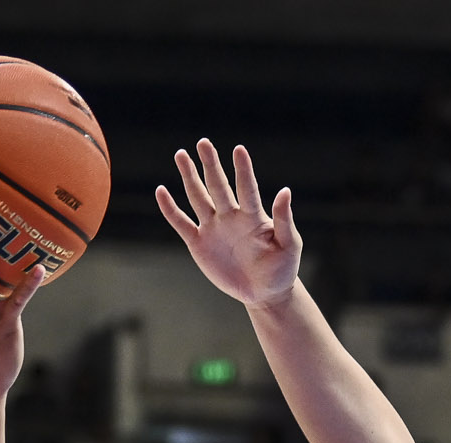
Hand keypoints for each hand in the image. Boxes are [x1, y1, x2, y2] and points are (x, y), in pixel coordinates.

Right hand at [157, 139, 300, 310]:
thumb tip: (285, 191)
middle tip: (203, 142)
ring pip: (198, 197)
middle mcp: (230, 216)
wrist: (265, 293)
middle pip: (218, 185)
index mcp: (252, 216)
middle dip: (210, 165)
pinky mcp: (199, 244)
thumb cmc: (282, 268)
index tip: (239, 150)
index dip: (243, 170)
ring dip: (189, 177)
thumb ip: (284, 219)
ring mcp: (213, 228)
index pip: (246, 187)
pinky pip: (181, 223)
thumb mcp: (289, 245)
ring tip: (181, 155)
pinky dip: (170, 209)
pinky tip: (161, 191)